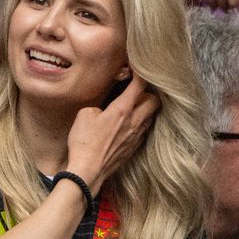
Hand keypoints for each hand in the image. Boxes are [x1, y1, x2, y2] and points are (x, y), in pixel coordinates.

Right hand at [65, 76, 159, 193]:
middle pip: (155, 101)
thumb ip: (99, 106)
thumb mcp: (84, 114)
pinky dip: (141, 123)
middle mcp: (134, 122)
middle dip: (149, 92)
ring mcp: (136, 136)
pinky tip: (130, 124)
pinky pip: (144, 130)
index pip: (140, 85)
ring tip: (135, 105)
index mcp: (122, 110)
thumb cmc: (83, 142)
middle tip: (138, 89)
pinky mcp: (134, 148)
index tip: (136, 68)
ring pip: (151, 116)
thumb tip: (105, 110)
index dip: (140, 73)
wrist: (87, 171)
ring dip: (146, 108)